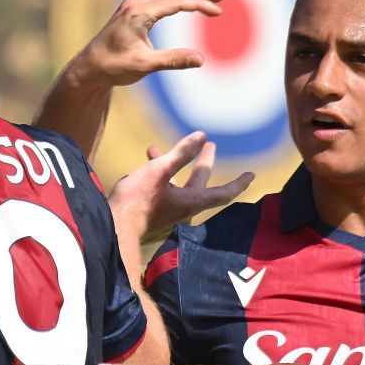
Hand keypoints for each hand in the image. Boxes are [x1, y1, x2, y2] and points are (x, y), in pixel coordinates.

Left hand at [62, 0, 229, 91]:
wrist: (89, 68)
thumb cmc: (113, 67)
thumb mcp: (143, 66)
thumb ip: (172, 60)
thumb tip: (201, 59)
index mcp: (138, 13)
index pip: (177, 2)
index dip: (200, 5)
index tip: (219, 12)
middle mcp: (136, 4)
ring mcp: (134, 6)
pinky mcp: (134, 11)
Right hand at [109, 131, 252, 243]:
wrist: (114, 228)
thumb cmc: (137, 201)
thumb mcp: (158, 172)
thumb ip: (180, 154)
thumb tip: (202, 136)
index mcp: (191, 201)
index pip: (223, 193)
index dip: (238, 183)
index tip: (251, 175)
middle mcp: (183, 209)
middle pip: (200, 185)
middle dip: (203, 164)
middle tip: (210, 147)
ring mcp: (168, 213)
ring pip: (177, 186)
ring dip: (175, 167)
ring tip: (160, 150)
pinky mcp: (152, 215)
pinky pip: (162, 192)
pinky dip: (159, 177)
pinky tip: (144, 167)